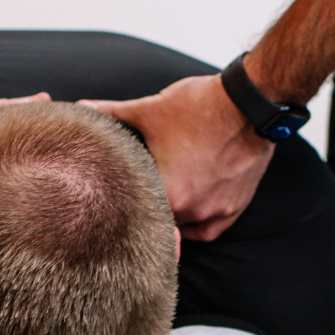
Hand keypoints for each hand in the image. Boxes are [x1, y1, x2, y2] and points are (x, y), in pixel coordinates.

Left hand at [81, 74, 273, 241]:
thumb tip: (83, 107)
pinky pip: (209, 230)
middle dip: (147, 211)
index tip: (116, 199)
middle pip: (158, 222)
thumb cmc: (201, 106)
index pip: (133, 210)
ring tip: (163, 202)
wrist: (250, 103)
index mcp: (166, 191)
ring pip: (183, 229)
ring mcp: (214, 212)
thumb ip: (113, 113)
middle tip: (137, 201)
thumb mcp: (151, 109)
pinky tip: (187, 211)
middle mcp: (190, 210)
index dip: (122, 203)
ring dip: (172, 217)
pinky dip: (198, 223)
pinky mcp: (234, 209)